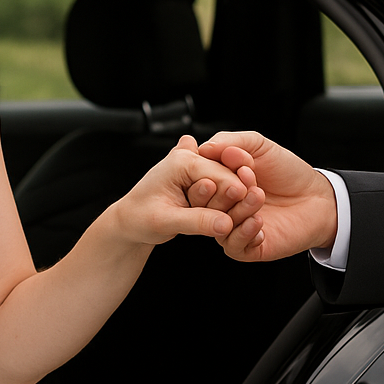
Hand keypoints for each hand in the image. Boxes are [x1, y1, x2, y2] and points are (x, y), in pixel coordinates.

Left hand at [111, 136, 258, 245]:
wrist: (129, 221)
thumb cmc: (140, 219)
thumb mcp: (166, 222)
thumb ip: (197, 221)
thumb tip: (227, 225)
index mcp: (181, 160)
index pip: (219, 174)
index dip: (237, 193)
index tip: (253, 211)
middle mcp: (189, 158)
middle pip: (226, 176)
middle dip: (240, 195)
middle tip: (254, 215)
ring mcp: (194, 167)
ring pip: (226, 182)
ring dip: (236, 199)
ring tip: (247, 216)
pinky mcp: (199, 178)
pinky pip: (220, 188)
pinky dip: (229, 200)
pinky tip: (236, 215)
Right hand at [195, 131, 337, 261]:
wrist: (317, 197)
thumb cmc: (288, 172)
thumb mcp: (259, 147)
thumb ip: (231, 142)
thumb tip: (204, 148)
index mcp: (219, 184)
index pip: (198, 181)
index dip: (210, 173)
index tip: (231, 163)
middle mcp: (222, 207)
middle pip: (204, 205)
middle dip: (224, 192)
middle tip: (244, 183)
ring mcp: (233, 228)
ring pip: (219, 225)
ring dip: (239, 210)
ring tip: (258, 196)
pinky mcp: (247, 248)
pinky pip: (234, 246)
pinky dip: (245, 232)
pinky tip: (259, 220)